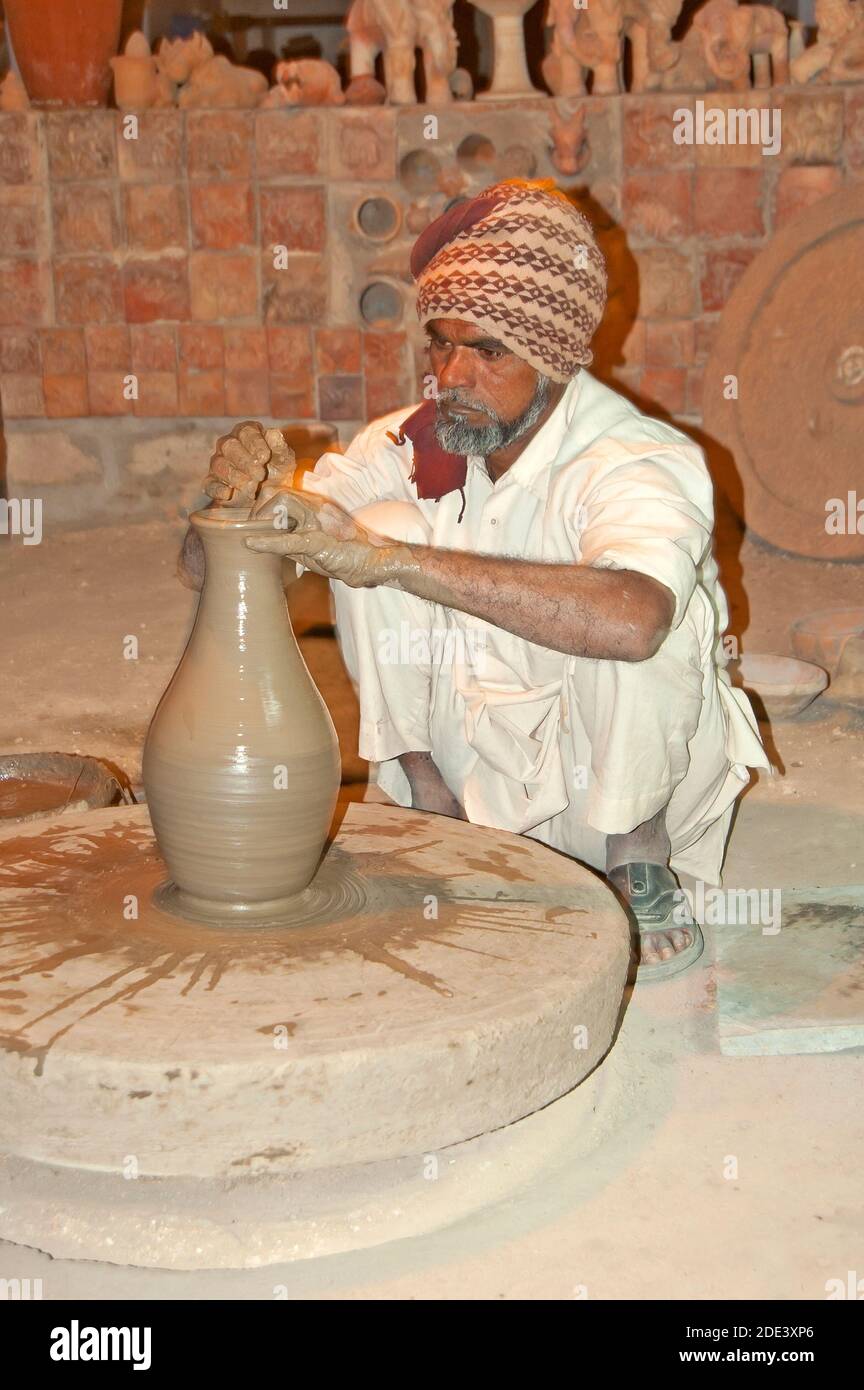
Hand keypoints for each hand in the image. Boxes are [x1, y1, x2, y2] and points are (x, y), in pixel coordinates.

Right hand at [203, 421, 294, 507]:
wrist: (269, 497)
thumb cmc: (277, 471)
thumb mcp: (284, 460)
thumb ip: (280, 447)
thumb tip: (274, 433)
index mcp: (247, 433)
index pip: (246, 431)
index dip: (255, 444)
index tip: (265, 457)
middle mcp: (229, 445)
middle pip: (229, 446)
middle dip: (246, 462)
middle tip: (260, 475)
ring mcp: (219, 463)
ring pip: (219, 464)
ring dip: (236, 477)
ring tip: (252, 489)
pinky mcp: (212, 482)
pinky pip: (209, 484)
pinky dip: (217, 489)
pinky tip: (229, 494)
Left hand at [245, 487, 404, 587]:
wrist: (374, 562)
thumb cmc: (347, 556)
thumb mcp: (314, 547)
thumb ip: (292, 542)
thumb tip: (267, 545)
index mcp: (315, 507)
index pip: (279, 492)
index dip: (262, 505)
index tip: (254, 524)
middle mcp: (316, 507)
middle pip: (276, 491)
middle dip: (257, 509)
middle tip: (251, 528)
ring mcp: (318, 521)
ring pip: (281, 504)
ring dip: (261, 519)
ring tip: (252, 534)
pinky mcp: (319, 541)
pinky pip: (288, 538)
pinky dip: (266, 541)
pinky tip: (251, 544)